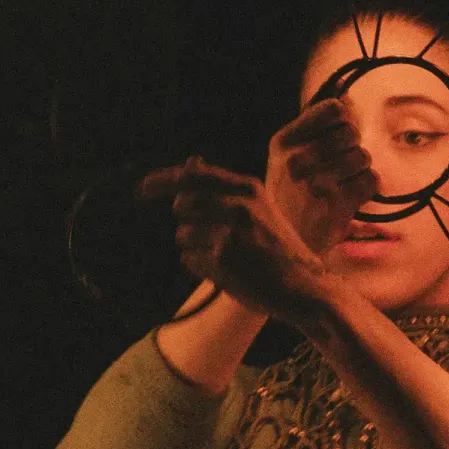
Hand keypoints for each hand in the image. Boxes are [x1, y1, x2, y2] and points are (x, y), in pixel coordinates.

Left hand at [139, 157, 335, 327]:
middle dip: (187, 222)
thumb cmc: (279, 249)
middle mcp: (238, 204)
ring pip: (182, 235)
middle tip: (209, 238)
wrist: (306, 286)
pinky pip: (188, 260)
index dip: (161, 180)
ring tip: (222, 256)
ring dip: (194, 247)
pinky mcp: (222, 260)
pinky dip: (199, 268)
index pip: (192, 175)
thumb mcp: (258, 207)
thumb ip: (223, 187)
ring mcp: (230, 232)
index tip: (142, 188)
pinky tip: (224, 272)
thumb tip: (189, 161)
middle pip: (182, 204)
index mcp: (248, 188)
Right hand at [266, 97, 378, 253]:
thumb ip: (314, 125)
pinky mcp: (337, 205)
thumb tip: (346, 92)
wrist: (284, 247)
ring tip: (343, 183)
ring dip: (360, 169)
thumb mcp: (288, 156)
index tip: (338, 135)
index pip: (333, 109)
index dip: (344, 120)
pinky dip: (366, 189)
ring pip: (363, 156)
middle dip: (353, 146)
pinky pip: (371, 181)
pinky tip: (350, 198)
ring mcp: (316, 183)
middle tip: (341, 164)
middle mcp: (297, 160)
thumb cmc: (290, 196)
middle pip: (351, 132)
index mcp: (283, 142)